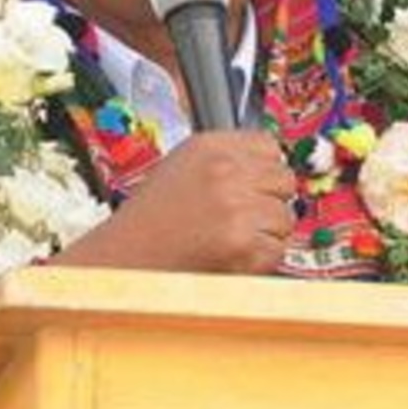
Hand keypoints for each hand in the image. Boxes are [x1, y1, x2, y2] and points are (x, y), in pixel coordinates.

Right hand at [55, 130, 295, 276]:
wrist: (122, 260)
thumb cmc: (148, 221)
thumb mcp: (182, 168)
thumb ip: (227, 162)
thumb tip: (271, 169)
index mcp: (209, 147)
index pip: (270, 147)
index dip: (264, 171)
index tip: (254, 186)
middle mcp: (225, 171)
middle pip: (284, 181)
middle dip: (268, 202)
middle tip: (238, 219)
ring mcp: (236, 208)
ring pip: (285, 218)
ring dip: (265, 234)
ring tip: (227, 240)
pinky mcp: (244, 245)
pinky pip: (277, 250)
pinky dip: (259, 261)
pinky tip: (228, 257)